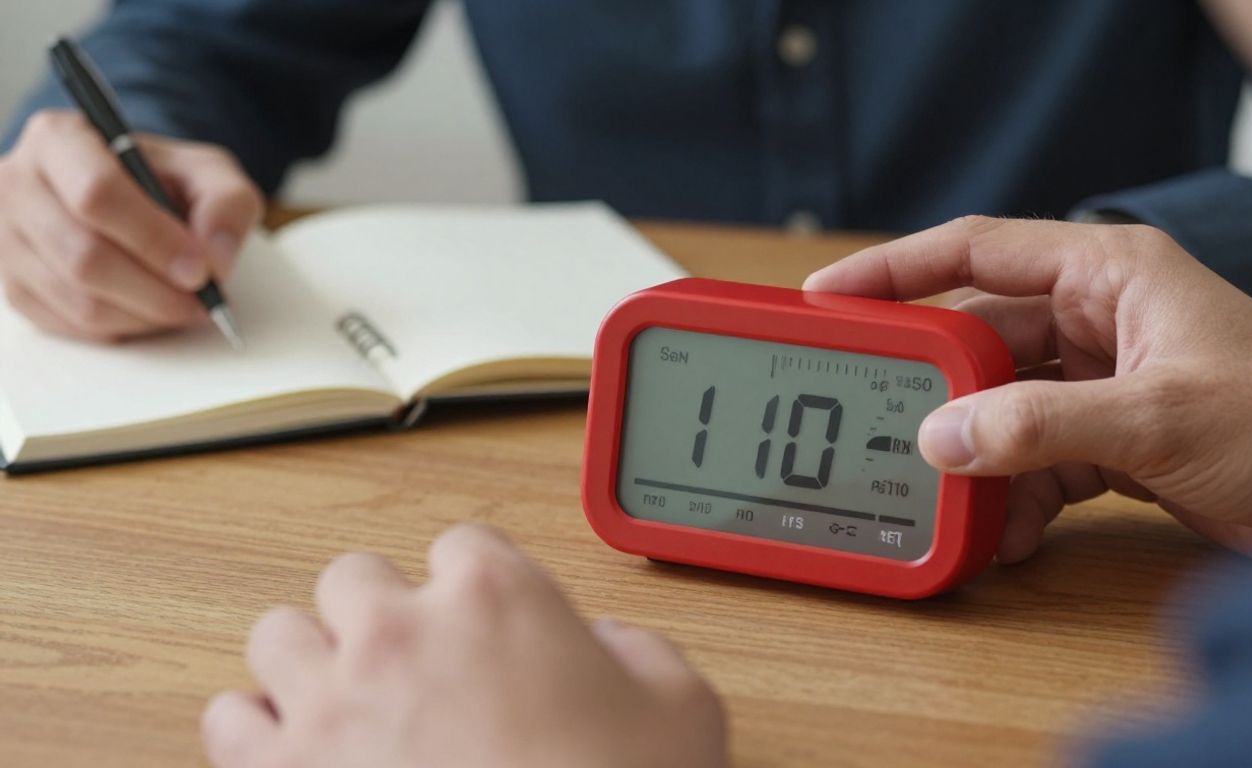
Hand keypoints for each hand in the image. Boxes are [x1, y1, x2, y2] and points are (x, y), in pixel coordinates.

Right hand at [0, 110, 261, 341]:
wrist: (129, 197)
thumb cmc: (163, 180)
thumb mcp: (208, 172)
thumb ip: (226, 203)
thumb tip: (215, 258)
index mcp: (60, 139)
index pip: (97, 194)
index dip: (154, 240)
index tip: (200, 269)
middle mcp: (17, 184)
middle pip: (84, 256)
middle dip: (156, 290)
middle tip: (202, 300)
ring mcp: (6, 239)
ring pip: (77, 299)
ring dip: (145, 314)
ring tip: (186, 306)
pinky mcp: (13, 285)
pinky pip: (70, 325)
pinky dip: (122, 327)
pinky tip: (151, 310)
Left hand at [201, 525, 727, 767]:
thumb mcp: (684, 710)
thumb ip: (642, 653)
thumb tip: (609, 647)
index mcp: (496, 596)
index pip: (464, 543)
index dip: (475, 581)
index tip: (482, 614)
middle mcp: (401, 633)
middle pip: (353, 576)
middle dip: (380, 610)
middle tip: (410, 656)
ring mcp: (331, 704)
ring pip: (277, 635)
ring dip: (309, 660)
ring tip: (342, 696)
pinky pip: (229, 722)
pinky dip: (255, 730)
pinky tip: (292, 748)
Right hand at [805, 216, 1251, 561]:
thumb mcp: (1157, 416)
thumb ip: (1040, 425)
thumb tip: (943, 439)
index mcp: (1106, 274)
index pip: (976, 252)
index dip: (895, 269)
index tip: (829, 295)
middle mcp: (1097, 320)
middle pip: (978, 340)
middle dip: (928, 389)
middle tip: (868, 418)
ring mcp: (1101, 382)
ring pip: (1000, 409)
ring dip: (973, 458)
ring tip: (946, 498)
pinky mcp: (1111, 441)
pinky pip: (1033, 457)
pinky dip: (1012, 495)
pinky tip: (1004, 531)